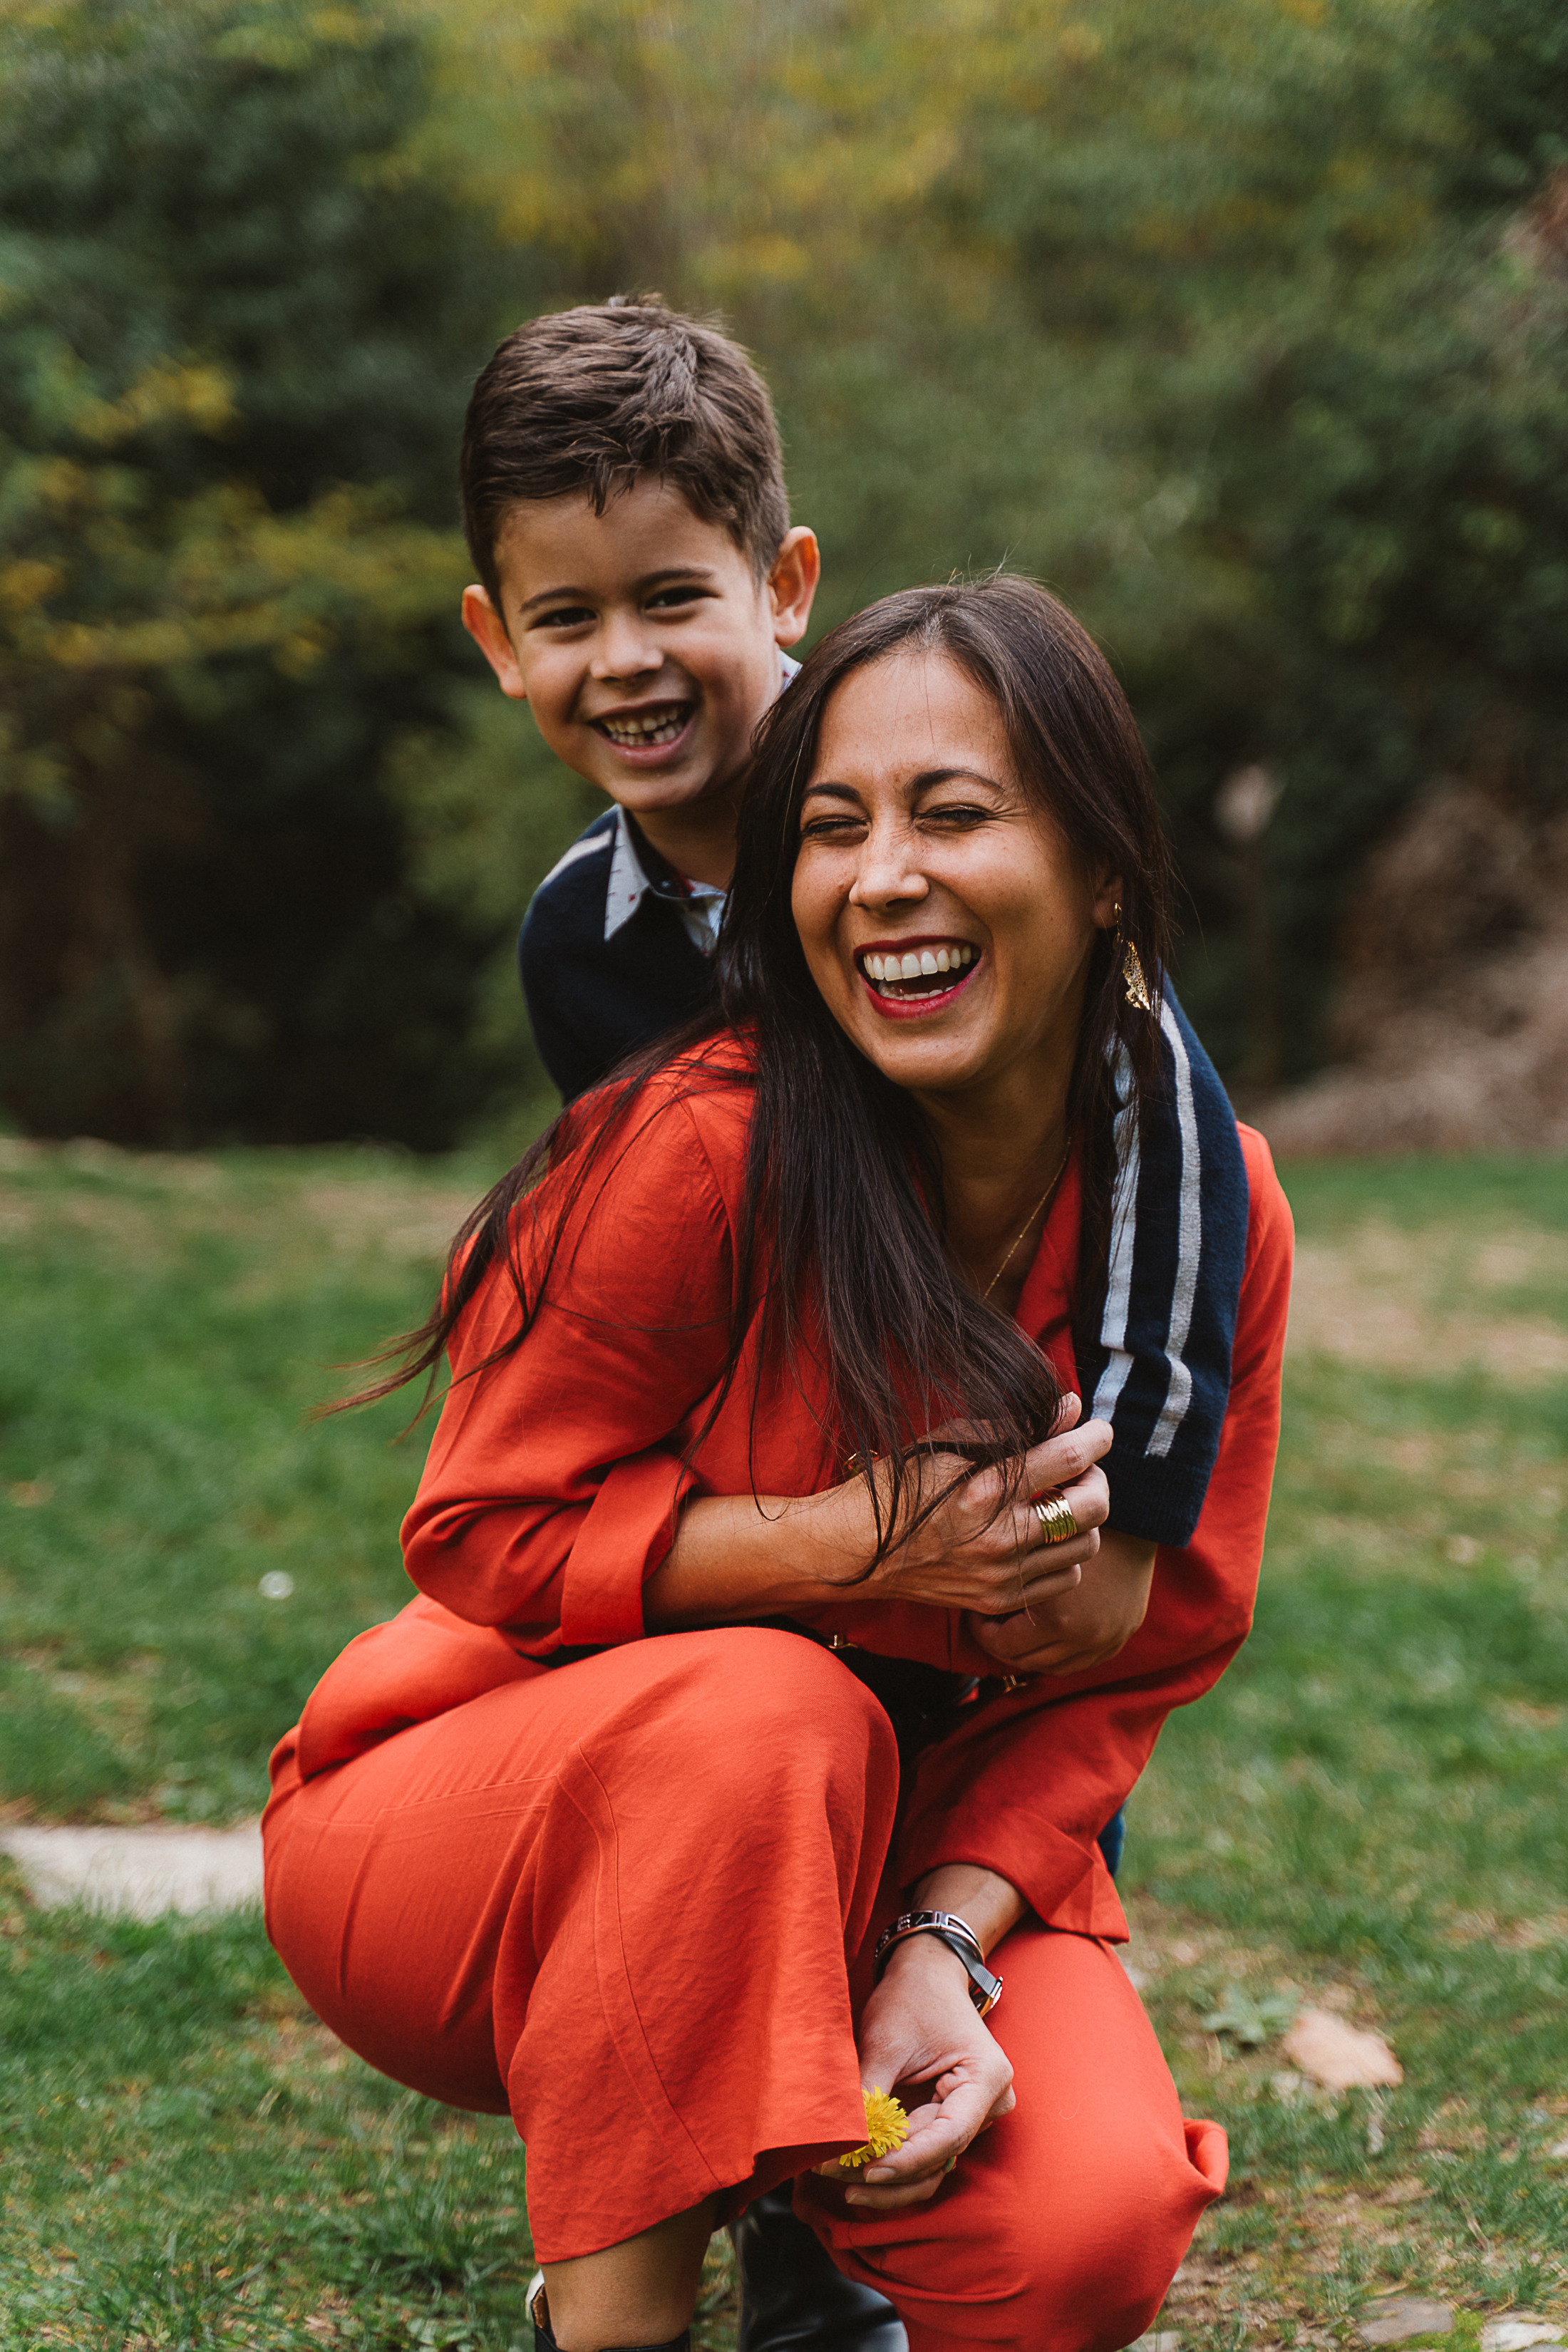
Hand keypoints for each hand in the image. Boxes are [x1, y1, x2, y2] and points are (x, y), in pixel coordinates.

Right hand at [803, 1396, 1110, 1621]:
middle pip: (1091, 1507)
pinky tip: (1040, 1538)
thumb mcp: (948, 1443)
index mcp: (985, 1487)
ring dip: (1082, 1520)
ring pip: (1085, 1545)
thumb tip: (1071, 1408)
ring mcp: (1001, 1575)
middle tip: (1081, 1470)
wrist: (857, 1549)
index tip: (1099, 1431)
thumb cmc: (900, 1485)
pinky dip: (1064, 1556)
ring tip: (1059, 1502)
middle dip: (1097, 1480)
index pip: (1069, 1457)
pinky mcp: (999, 1600)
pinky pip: (1064, 1579)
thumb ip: (1013, 1427)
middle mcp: (999, 1535)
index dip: (1096, 1438)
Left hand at [814, 1934, 1014, 2209]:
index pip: (949, 2135)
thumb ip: (871, 2093)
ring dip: (887, 2178)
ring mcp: (971, 2118)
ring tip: (839, 2177)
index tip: (865, 2171)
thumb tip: (842, 2143)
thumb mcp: (887, 2041)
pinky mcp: (948, 2122)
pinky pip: (924, 2156)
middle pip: (939, 2158)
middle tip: (836, 2174)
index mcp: (986, 2078)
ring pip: (931, 2167)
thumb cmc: (911, 1998)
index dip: (907, 2159)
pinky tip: (854, 2169)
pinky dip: (891, 2163)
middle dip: (887, 2171)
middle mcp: (989, 2105)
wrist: (925, 1976)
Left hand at [968, 1524, 1155, 1677]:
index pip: (1002, 1647)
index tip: (977, 1612)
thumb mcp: (1032, 1550)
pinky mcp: (1122, 1635)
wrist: (1135, 1517)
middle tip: (992, 1621)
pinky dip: (1062, 1652)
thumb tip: (970, 1590)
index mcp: (1058, 1620)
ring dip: (1032, 1651)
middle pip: (1027, 1661)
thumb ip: (1006, 1579)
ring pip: (1054, 1666)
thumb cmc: (1073, 1524)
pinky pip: (1083, 1661)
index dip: (982, 1632)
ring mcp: (1107, 1640)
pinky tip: (1048, 1632)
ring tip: (1018, 1627)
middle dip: (1004, 1643)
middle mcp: (1085, 1639)